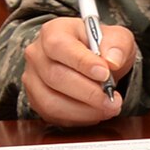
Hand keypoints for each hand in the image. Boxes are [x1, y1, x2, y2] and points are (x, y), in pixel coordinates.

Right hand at [21, 16, 136, 126]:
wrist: (94, 59)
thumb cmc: (103, 45)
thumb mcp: (118, 37)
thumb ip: (118, 45)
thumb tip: (112, 61)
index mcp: (54, 31)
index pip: (60, 46)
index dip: (82, 62)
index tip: (105, 74)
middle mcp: (37, 54)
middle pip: (55, 77)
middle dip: (88, 92)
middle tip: (113, 100)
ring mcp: (32, 78)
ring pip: (50, 100)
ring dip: (83, 110)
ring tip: (109, 109)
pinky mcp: (35, 99)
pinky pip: (51, 114)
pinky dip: (76, 118)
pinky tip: (95, 113)